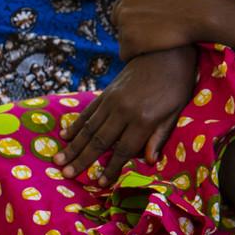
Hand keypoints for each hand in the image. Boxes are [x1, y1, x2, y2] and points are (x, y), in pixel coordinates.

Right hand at [57, 46, 195, 179]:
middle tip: (66, 174)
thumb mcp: (176, 111)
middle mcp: (123, 111)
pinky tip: (65, 136)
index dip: (110, 168)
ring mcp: (112, 100)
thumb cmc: (176, 84)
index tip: (99, 183)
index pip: (123, 150)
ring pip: (88, 127)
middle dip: (82, 160)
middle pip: (99, 141)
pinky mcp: (106, 92)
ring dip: (73, 146)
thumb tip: (150, 162)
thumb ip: (160, 136)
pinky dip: (75, 124)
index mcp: (144, 119)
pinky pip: (88, 111)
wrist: (165, 50)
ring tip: (58, 160)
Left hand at [113, 0, 208, 60]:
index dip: (136, 22)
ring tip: (158, 43)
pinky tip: (153, 53)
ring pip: (124, 42)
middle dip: (134, 33)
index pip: (120, 13)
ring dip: (138, 45)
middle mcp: (122, 7)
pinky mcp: (130, 41)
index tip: (151, 26)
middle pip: (120, 27)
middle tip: (155, 37)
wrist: (200, 11)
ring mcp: (124, 24)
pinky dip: (137, 56)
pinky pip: (125, 55)